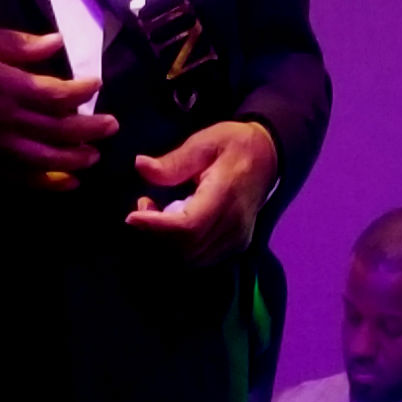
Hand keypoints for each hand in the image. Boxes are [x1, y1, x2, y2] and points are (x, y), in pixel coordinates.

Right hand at [0, 25, 115, 189]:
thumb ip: (21, 43)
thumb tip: (58, 43)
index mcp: (6, 86)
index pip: (56, 94)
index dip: (82, 91)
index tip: (97, 83)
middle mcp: (5, 120)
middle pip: (58, 130)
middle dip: (89, 129)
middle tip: (112, 126)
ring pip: (45, 159)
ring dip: (74, 159)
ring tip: (94, 155)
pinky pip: (22, 178)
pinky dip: (48, 184)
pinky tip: (69, 183)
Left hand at [125, 119, 279, 265]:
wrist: (268, 156)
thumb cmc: (235, 145)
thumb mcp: (205, 142)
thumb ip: (174, 160)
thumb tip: (140, 167)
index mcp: (226, 195)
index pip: (188, 226)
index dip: (157, 226)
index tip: (132, 216)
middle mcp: (234, 224)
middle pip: (187, 248)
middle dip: (156, 234)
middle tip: (144, 206)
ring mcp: (237, 239)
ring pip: (192, 258)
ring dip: (165, 243)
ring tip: (155, 213)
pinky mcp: (235, 245)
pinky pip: (201, 258)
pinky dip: (179, 247)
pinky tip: (172, 224)